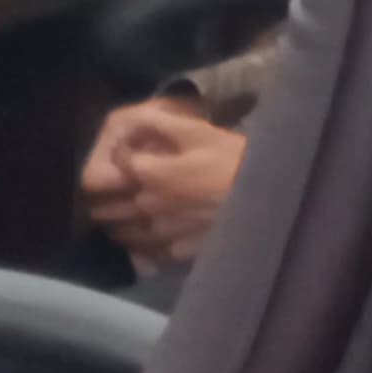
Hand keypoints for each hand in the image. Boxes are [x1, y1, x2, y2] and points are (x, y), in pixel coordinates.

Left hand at [80, 99, 246, 267]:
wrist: (268, 202)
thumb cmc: (233, 161)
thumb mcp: (198, 132)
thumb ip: (159, 123)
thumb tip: (130, 119)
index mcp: (149, 173)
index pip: (114, 164)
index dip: (116, 154)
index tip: (124, 150)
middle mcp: (148, 206)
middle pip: (109, 204)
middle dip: (103, 194)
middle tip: (106, 187)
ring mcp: (162, 233)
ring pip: (124, 232)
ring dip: (116, 222)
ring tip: (117, 215)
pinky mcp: (179, 253)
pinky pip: (148, 251)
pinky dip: (140, 245)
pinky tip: (145, 238)